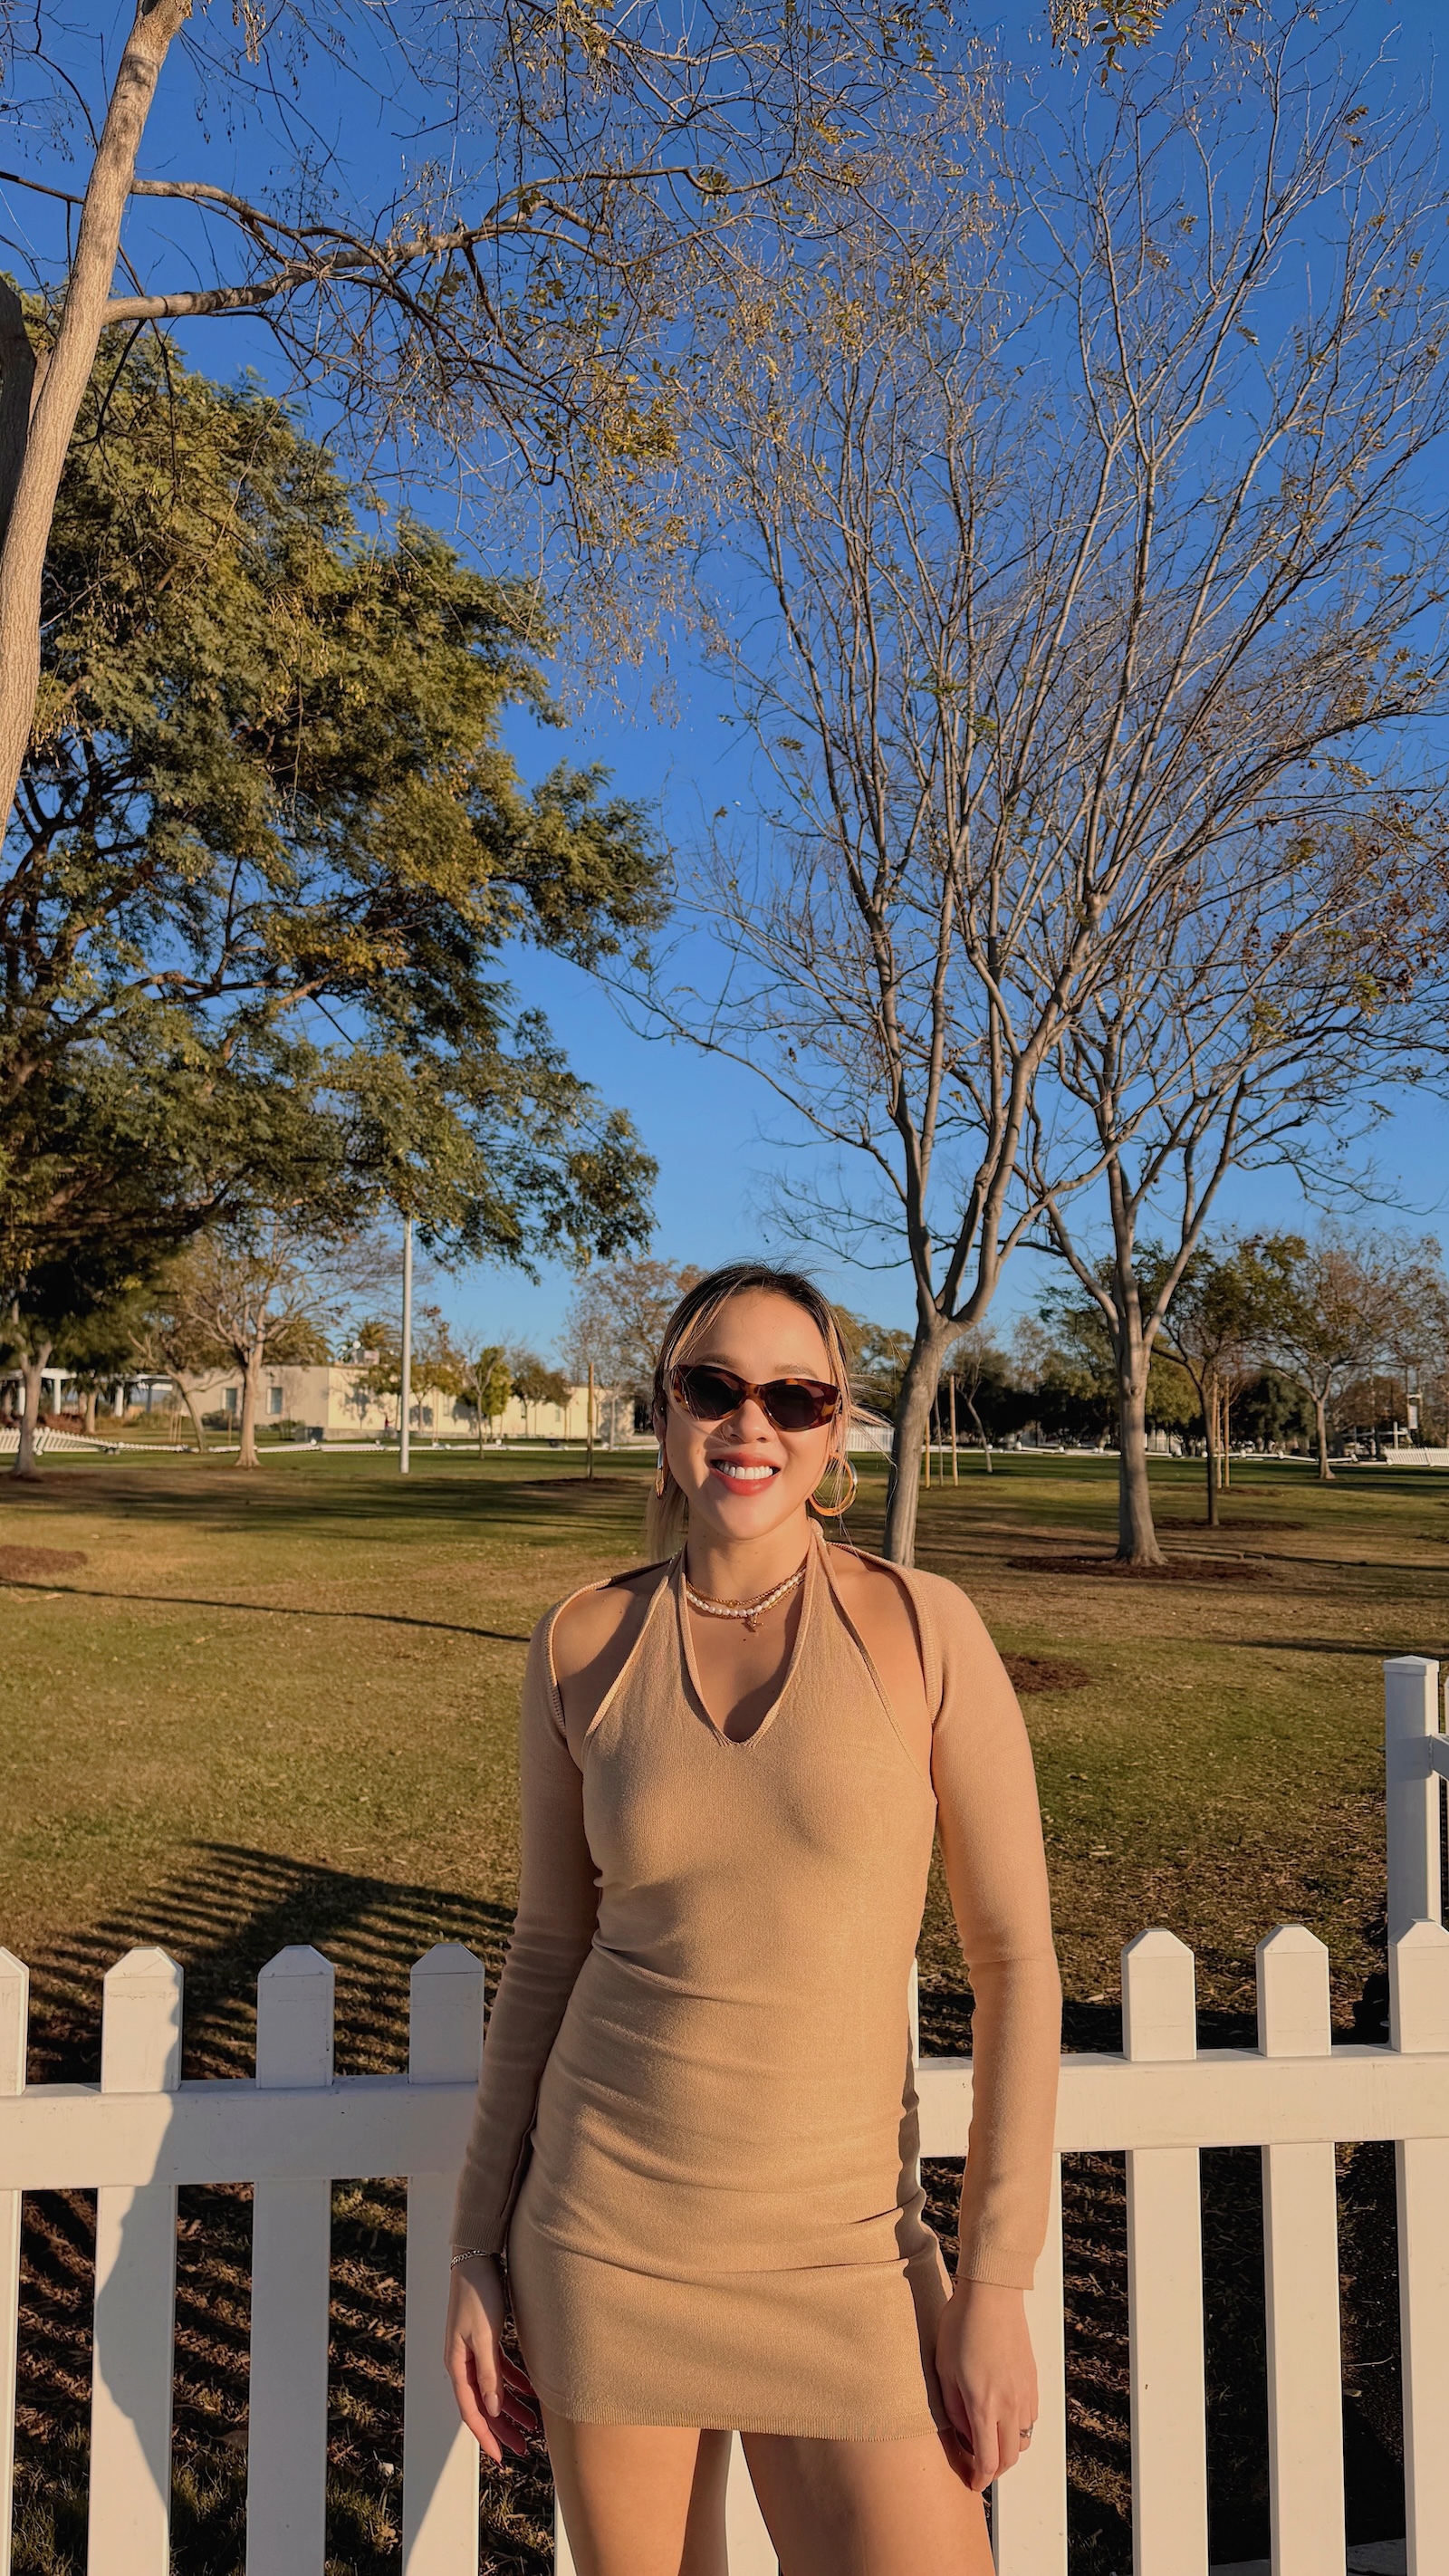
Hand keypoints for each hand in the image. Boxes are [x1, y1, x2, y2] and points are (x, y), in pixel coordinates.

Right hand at [444, 2255, 538, 2463]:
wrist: (477, 2257)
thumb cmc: (479, 2292)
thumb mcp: (486, 2336)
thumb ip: (488, 2373)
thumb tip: (491, 2409)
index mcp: (457, 2364)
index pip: (472, 2411)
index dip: (487, 2436)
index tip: (502, 2458)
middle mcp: (462, 2362)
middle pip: (482, 2406)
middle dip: (502, 2429)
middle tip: (523, 2449)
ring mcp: (473, 2351)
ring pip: (492, 2390)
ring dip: (511, 2408)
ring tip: (532, 2426)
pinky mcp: (485, 2340)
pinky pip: (498, 2371)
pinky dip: (513, 2384)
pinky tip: (529, 2392)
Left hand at [935, 2279, 1037, 2493]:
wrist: (992, 2295)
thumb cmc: (961, 2326)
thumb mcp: (944, 2368)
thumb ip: (952, 2408)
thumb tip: (963, 2433)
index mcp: (983, 2405)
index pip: (988, 2459)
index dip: (981, 2478)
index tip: (973, 2483)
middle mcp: (1009, 2404)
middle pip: (1011, 2457)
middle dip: (996, 2470)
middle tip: (981, 2468)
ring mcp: (1025, 2392)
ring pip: (1025, 2439)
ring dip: (1010, 2449)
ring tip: (991, 2441)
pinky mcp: (1033, 2380)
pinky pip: (1031, 2417)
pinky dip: (1020, 2428)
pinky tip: (1004, 2416)